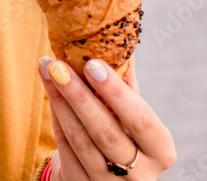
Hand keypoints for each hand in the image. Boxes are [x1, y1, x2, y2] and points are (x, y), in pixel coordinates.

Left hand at [38, 55, 175, 179]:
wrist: (113, 180)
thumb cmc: (128, 137)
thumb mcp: (136, 117)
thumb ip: (128, 85)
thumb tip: (122, 40)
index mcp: (160, 151)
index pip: (140, 120)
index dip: (116, 92)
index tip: (93, 63)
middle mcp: (139, 175)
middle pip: (105, 132)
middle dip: (79, 96)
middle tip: (58, 65)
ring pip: (81, 141)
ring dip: (60, 102)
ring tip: (46, 69)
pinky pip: (66, 150)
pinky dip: (56, 119)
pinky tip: (49, 92)